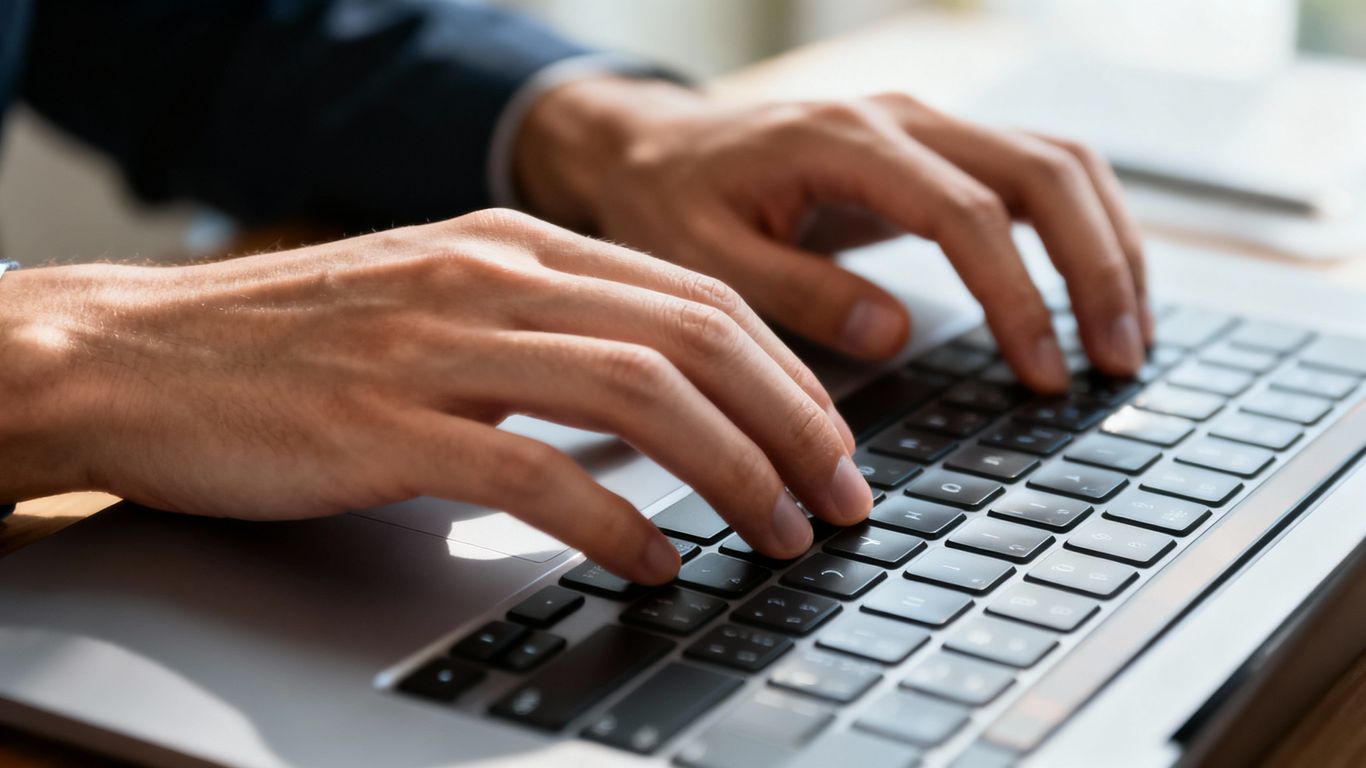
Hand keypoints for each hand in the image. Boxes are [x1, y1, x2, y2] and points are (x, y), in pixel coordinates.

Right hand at [0, 210, 870, 581]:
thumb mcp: (437, 304)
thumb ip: (543, 332)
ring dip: (731, 471)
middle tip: (840, 498)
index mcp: (515, 245)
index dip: (785, 375)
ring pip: (638, 395)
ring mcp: (438, 345)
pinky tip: (655, 560)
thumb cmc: (290, 344)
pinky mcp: (383, 423)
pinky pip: (532, 473)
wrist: (133, 353)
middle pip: (694, 339)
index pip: (696, 298)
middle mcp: (491, 278)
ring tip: (778, 534)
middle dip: (791, 426)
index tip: (831, 443)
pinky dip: (612, 522)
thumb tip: (655, 393)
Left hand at [516, 79, 1152, 391]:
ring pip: (1060, 162)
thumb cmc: (673, 201)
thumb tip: (896, 334)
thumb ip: (799, 294)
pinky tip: (1095, 291)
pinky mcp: (936, 149)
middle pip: (1045, 171)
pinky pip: (1036, 172)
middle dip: (1097, 268)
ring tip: (1128, 334)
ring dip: (1109, 244)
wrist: (657, 147)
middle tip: (1119, 360)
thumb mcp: (709, 260)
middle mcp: (903, 119)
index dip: (1017, 296)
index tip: (1042, 373)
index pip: (966, 214)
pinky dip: (1082, 229)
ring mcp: (927, 126)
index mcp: (845, 143)